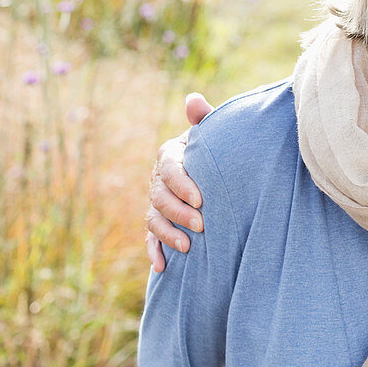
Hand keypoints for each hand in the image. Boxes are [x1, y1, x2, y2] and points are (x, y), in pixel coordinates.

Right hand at [145, 92, 212, 271]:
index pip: (170, 169)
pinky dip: (154, 252)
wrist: (218, 168)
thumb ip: (204, 118)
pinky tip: (162, 267)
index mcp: (171, 154)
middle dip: (179, 213)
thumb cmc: (217, 148)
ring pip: (153, 219)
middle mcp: (158, 179)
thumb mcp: (213, 133)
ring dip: (167, 234)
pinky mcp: (159, 221)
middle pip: (160, 197)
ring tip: (188, 247)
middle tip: (202, 225)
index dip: (182, 184)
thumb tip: (193, 99)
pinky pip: (150, 238)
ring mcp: (156, 201)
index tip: (201, 199)